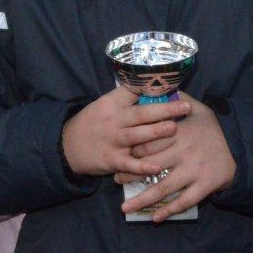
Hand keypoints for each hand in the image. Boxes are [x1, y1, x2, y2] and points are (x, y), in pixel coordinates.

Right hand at [62, 85, 189, 176]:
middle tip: (185, 107)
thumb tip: (152, 89)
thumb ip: (125, 100)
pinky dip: (142, 167)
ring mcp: (113, 140)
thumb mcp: (103, 106)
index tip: (171, 84)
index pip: (132, 91)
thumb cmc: (92, 123)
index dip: (151, 87)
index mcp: (112, 104)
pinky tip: (157, 167)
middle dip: (164, 110)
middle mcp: (114, 121)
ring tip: (174, 128)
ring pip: (137, 136)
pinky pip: (129, 164)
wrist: (68, 145)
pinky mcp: (111, 160)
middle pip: (141, 114)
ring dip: (155, 132)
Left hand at [119, 93, 236, 221]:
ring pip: (164, 187)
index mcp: (178, 132)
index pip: (147, 142)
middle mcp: (183, 152)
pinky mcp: (205, 185)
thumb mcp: (198, 108)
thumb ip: (176, 100)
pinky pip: (185, 201)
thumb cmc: (215, 127)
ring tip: (126, 208)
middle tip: (115, 179)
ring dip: (143, 199)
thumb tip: (158, 86)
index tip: (117, 154)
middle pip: (150, 165)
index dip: (130, 150)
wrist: (243, 145)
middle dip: (130, 174)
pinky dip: (169, 210)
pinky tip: (155, 218)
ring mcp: (194, 170)